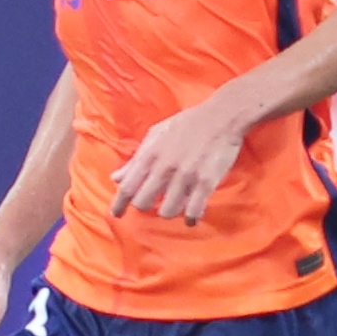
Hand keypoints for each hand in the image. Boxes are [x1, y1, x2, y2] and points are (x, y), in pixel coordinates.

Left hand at [107, 94, 250, 224]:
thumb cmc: (186, 124)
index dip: (119, 204)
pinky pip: (194, 211)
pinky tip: (192, 217)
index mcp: (149, 155)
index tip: (116, 214)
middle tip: (154, 202)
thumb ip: (136, 159)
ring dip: (169, 212)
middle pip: (143, 203)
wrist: (220, 117)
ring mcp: (185, 176)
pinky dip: (191, 218)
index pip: (127, 187)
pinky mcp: (206, 182)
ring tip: (175, 206)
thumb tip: (116, 178)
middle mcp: (164, 168)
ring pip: (167, 211)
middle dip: (146, 206)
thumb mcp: (155, 135)